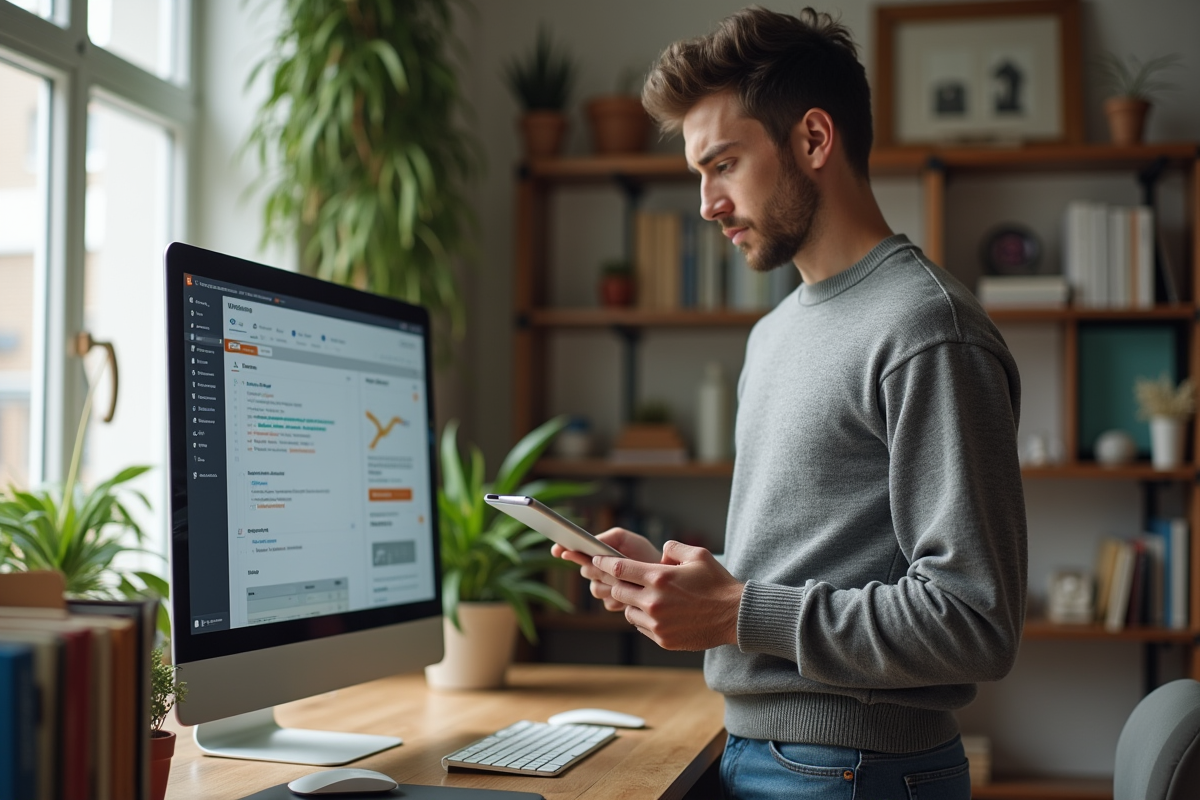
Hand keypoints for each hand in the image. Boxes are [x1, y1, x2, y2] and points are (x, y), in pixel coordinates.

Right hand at [552, 528, 659, 611]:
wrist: (663, 575)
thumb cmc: (643, 554)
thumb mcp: (625, 539)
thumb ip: (607, 539)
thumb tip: (590, 543)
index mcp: (597, 553)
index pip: (573, 552)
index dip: (563, 550)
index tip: (558, 549)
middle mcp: (597, 570)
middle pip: (586, 571)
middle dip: (597, 569)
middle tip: (609, 565)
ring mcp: (603, 587)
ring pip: (596, 589)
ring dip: (610, 583)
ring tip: (626, 579)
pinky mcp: (612, 603)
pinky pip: (608, 601)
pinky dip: (619, 597)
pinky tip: (631, 592)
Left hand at [591, 540, 743, 650]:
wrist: (735, 616)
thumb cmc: (717, 583)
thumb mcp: (698, 554)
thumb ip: (672, 548)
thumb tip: (658, 554)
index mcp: (659, 578)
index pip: (619, 568)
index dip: (604, 563)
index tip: (596, 560)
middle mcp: (654, 601)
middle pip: (618, 590)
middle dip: (616, 583)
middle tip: (617, 578)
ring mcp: (657, 623)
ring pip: (628, 611)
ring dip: (631, 602)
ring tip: (645, 597)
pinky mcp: (663, 639)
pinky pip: (641, 626)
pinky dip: (643, 618)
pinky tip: (657, 612)